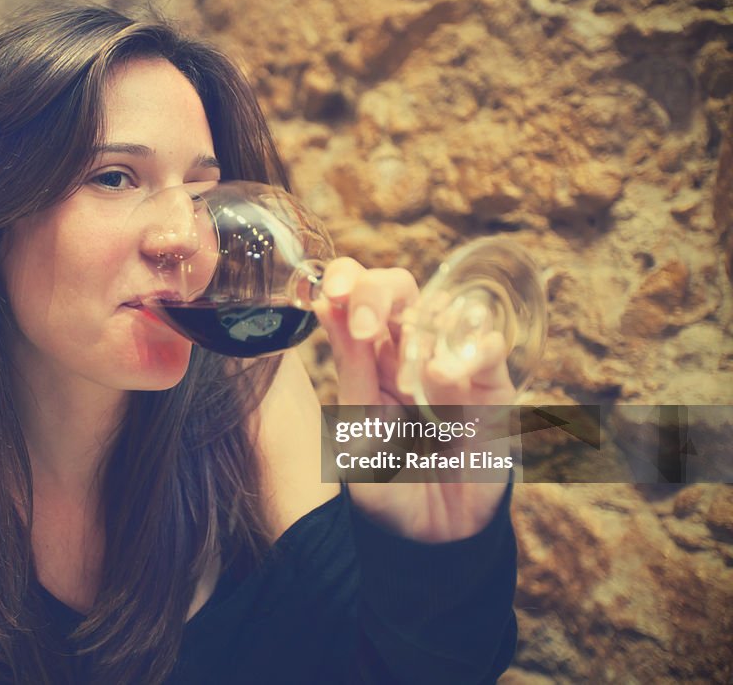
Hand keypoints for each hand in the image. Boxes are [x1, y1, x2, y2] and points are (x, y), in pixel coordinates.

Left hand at [312, 257, 511, 542]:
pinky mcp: (492, 390)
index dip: (345, 281)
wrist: (428, 538)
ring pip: (446, 313)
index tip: (329, 293)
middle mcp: (408, 353)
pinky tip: (453, 374)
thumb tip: (326, 303)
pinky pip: (488, 351)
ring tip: (413, 380)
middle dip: (378, 295)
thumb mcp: (358, 431)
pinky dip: (473, 351)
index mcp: (367, 359)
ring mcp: (452, 366)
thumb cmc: (385, 484)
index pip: (356, 298)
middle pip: (399, 291)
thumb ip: (352, 369)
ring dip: (425, 332)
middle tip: (366, 326)